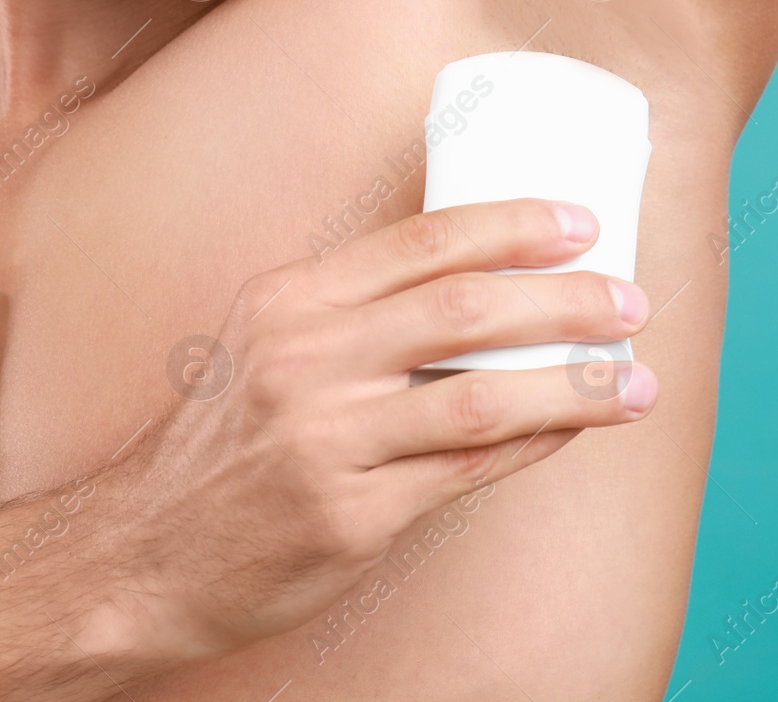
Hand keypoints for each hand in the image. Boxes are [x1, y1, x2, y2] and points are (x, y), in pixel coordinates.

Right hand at [83, 198, 652, 664]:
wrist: (139, 553)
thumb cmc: (227, 439)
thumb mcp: (268, 343)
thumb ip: (359, 307)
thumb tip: (488, 273)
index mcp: (293, 301)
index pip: (424, 240)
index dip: (515, 225)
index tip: (583, 224)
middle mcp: (307, 361)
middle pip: (468, 310)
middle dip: (569, 300)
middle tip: (632, 301)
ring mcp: (329, 440)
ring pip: (485, 396)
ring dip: (577, 384)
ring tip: (638, 381)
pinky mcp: (352, 514)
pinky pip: (471, 468)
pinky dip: (537, 442)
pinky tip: (577, 427)